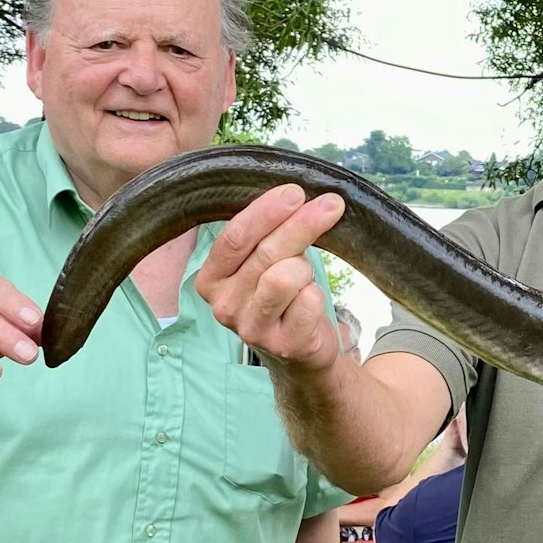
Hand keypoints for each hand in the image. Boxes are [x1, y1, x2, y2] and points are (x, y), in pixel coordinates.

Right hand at [195, 184, 345, 376]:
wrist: (298, 350)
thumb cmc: (280, 295)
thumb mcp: (262, 263)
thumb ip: (266, 233)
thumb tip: (295, 194)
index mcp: (211, 280)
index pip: (234, 238)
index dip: (266, 211)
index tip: (295, 192)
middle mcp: (223, 307)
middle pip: (266, 253)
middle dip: (302, 224)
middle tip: (331, 205)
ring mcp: (252, 330)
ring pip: (286, 276)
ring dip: (305, 267)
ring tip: (304, 275)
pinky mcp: (283, 346)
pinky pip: (309, 301)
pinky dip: (316, 294)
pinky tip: (309, 304)